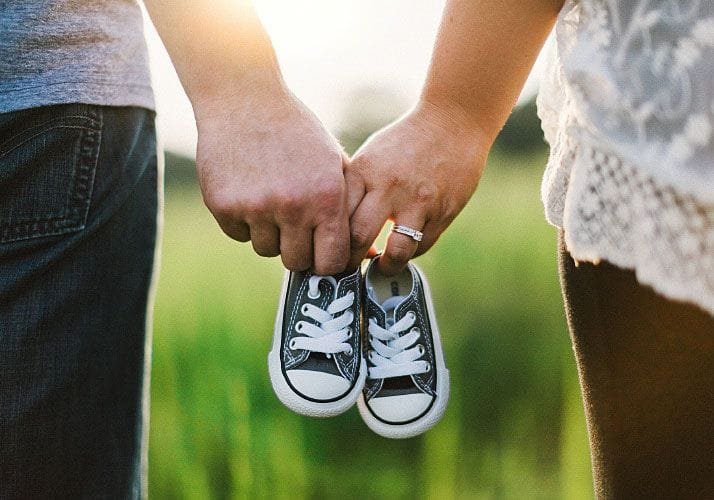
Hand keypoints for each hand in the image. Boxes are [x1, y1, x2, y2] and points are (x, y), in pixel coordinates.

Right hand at [194, 80, 349, 274]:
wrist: (244, 100)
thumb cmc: (297, 133)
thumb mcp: (333, 163)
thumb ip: (350, 209)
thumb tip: (368, 255)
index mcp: (326, 198)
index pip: (332, 262)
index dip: (327, 262)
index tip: (321, 253)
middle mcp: (292, 206)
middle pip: (296, 262)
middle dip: (297, 249)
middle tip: (294, 225)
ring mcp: (255, 208)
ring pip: (265, 249)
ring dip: (269, 233)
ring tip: (271, 199)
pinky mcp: (224, 206)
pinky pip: (238, 234)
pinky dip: (243, 221)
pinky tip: (249, 191)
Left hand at [345, 100, 488, 274]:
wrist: (453, 122)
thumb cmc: (405, 141)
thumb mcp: (371, 156)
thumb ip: (354, 188)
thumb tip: (332, 226)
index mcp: (364, 171)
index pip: (337, 217)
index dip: (329, 241)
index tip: (328, 252)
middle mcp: (388, 187)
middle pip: (358, 239)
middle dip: (350, 262)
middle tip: (349, 269)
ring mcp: (418, 201)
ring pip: (396, 252)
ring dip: (385, 267)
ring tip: (380, 267)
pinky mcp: (443, 211)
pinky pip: (421, 246)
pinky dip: (409, 253)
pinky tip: (403, 249)